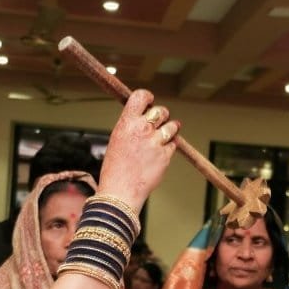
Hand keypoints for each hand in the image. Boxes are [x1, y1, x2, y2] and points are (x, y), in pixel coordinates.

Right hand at [98, 89, 178, 210]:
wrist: (120, 192)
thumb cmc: (115, 168)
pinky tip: (158, 156)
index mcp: (126, 123)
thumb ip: (131, 125)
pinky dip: (168, 149)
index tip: (150, 101)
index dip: (148, 97)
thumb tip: (144, 116)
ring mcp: (155, 142)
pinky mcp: (165, 156)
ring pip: (172, 126)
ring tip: (163, 137)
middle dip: (162, 116)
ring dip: (170, 129)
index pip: (141, 96)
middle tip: (158, 123)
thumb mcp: (117, 139)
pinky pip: (173, 145)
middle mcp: (142, 129)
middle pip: (161, 111)